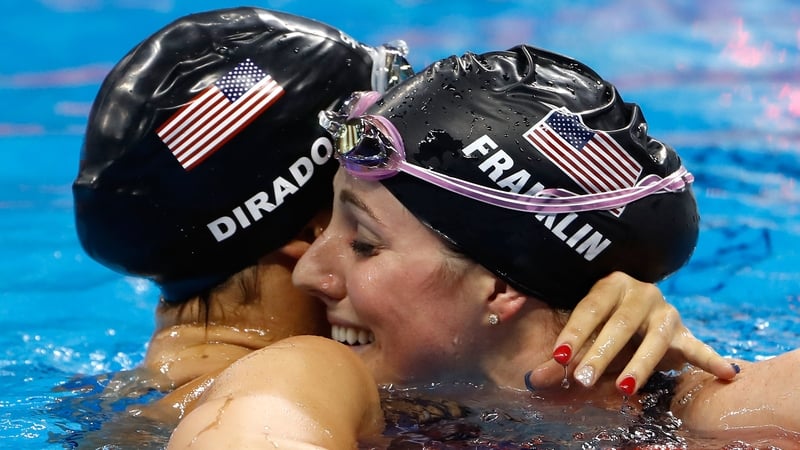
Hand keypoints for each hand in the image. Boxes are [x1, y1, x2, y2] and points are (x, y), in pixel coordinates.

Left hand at [525, 272, 737, 393]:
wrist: (633, 301)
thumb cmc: (598, 317)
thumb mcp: (575, 328)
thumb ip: (557, 353)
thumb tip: (532, 379)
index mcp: (610, 284)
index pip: (589, 309)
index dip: (573, 332)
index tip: (559, 356)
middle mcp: (641, 292)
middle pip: (619, 326)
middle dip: (599, 354)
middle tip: (582, 378)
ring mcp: (665, 312)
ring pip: (653, 340)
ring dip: (639, 365)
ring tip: (623, 388)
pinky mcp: (683, 332)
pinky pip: (698, 347)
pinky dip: (711, 360)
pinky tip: (726, 374)